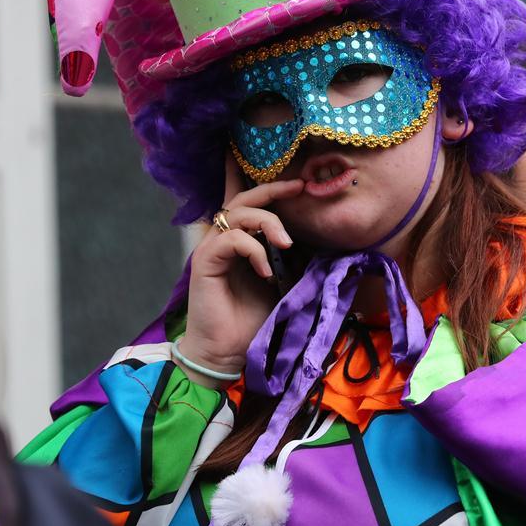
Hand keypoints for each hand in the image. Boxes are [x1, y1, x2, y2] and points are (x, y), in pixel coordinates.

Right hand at [178, 153, 302, 385]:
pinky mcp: (205, 261)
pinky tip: (266, 271)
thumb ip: (293, 259)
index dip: (260, 179)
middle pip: (244, 197)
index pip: (244, 199)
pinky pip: (232, 239)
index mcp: (240, 239)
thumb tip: (320, 240)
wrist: (227, 352)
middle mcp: (223, 237)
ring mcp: (212, 247)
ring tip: (288, 244)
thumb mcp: (283, 283)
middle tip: (299, 186)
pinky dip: (254, 250)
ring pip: (239, 213)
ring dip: (268, 222)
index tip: (292, 173)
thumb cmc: (252, 318)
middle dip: (273, 188)